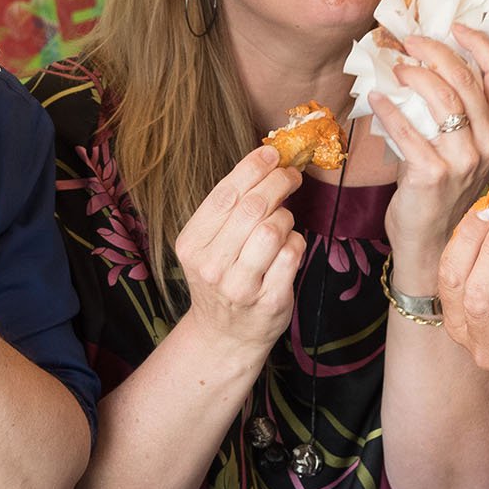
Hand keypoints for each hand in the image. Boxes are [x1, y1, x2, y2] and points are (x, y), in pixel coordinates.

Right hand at [173, 144, 304, 354]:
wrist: (225, 335)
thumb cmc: (222, 278)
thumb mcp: (210, 245)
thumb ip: (230, 209)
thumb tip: (267, 160)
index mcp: (192, 244)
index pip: (225, 194)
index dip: (253, 167)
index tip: (273, 153)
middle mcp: (212, 266)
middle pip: (253, 207)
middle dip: (279, 182)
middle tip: (291, 175)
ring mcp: (241, 286)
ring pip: (274, 229)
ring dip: (286, 215)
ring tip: (284, 219)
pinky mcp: (270, 300)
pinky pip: (292, 253)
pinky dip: (296, 240)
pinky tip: (288, 245)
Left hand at [371, 25, 488, 274]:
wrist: (432, 245)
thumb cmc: (444, 195)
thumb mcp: (466, 152)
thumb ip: (462, 115)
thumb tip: (432, 66)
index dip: (479, 43)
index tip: (456, 26)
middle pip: (465, 79)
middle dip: (435, 50)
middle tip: (410, 40)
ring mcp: (463, 160)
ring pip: (441, 97)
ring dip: (413, 74)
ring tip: (395, 67)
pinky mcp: (432, 173)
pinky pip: (407, 129)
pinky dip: (387, 108)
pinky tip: (375, 99)